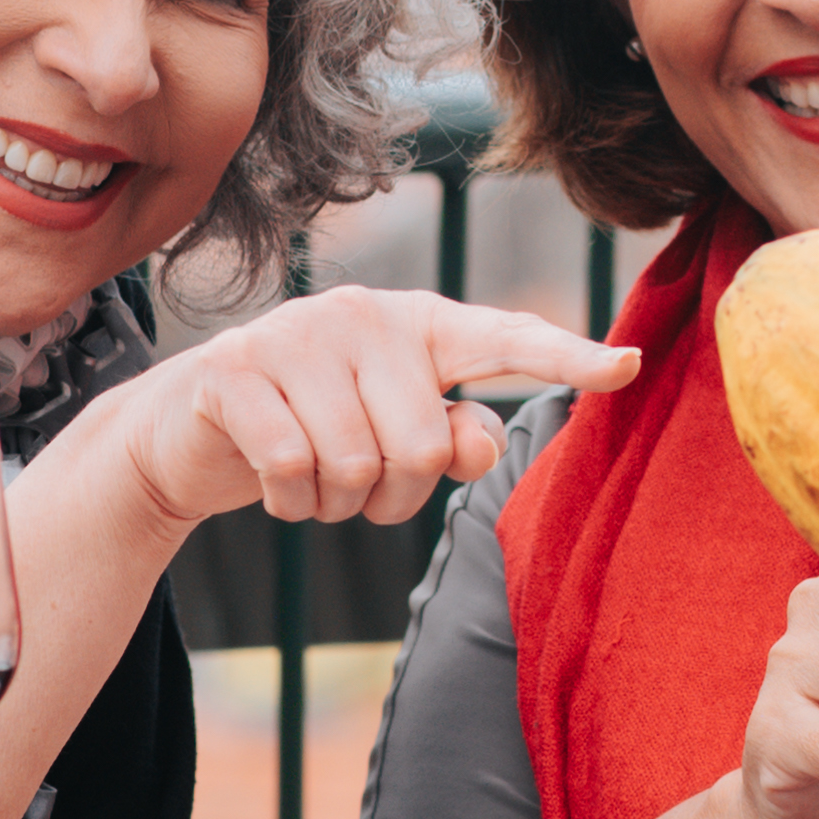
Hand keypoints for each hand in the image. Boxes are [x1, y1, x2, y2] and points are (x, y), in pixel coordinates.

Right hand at [106, 288, 632, 532]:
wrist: (189, 430)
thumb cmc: (315, 430)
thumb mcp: (392, 434)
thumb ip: (452, 439)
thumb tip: (478, 441)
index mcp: (420, 324)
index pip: (505, 338)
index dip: (568, 357)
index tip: (629, 368)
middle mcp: (363, 314)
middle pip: (423, 447)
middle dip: (393, 497)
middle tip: (358, 487)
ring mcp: (295, 334)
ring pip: (358, 467)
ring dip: (337, 504)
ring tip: (314, 479)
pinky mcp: (235, 369)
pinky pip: (291, 467)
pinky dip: (288, 501)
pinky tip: (275, 483)